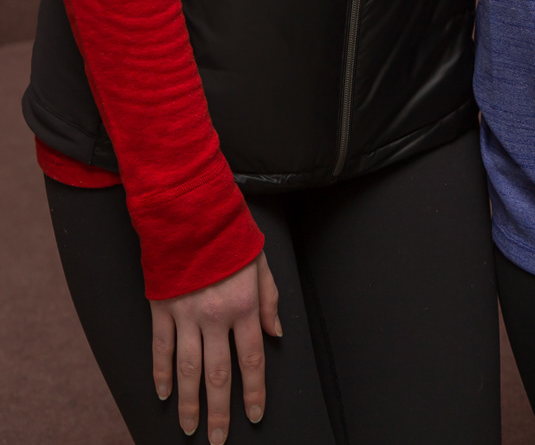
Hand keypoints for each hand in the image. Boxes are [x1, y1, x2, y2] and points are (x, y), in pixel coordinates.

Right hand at [150, 251, 280, 442]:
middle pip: (218, 374)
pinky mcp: (161, 308)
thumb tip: (274, 335)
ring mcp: (185, 314)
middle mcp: (215, 315)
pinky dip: (162, 373)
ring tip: (190, 428)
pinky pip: (161, 349)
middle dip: (219, 411)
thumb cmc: (228, 236)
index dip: (253, 391)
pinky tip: (164, 394)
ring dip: (189, 403)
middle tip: (218, 439)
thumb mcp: (260, 262)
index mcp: (243, 304)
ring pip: (188, 369)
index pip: (251, 359)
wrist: (190, 211)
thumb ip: (269, 300)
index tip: (253, 415)